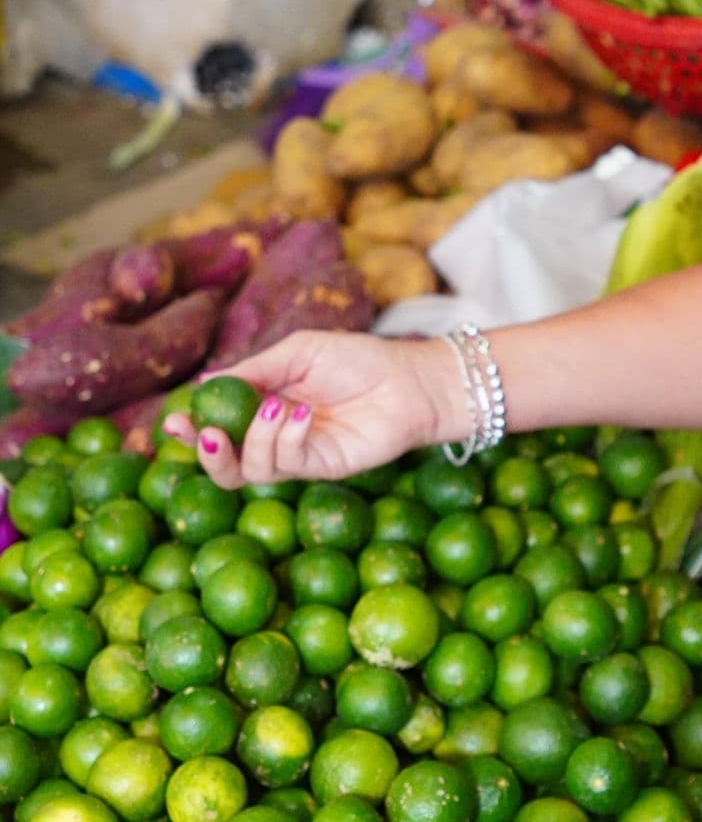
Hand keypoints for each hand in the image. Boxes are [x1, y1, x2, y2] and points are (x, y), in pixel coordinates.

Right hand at [163, 330, 453, 486]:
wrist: (408, 379)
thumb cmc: (358, 359)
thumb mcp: (298, 352)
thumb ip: (254, 370)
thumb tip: (204, 384)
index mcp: (262, 404)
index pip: (217, 424)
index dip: (192, 426)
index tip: (174, 420)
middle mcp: (274, 436)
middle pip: (225, 461)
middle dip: (206, 452)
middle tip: (205, 433)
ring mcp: (297, 455)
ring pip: (250, 469)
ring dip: (253, 439)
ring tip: (274, 406)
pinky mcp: (321, 468)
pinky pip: (287, 465)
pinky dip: (285, 440)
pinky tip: (302, 414)